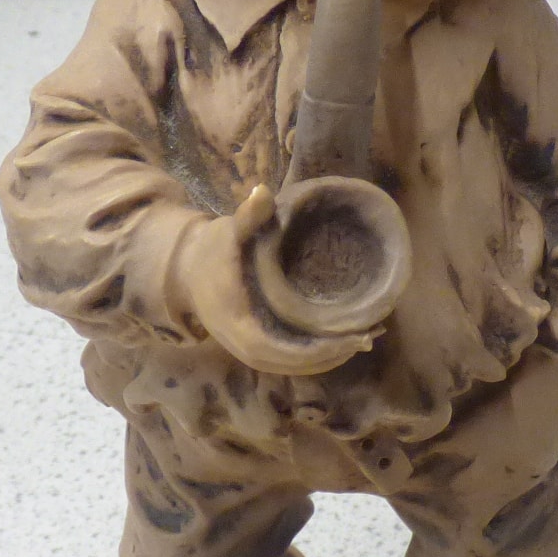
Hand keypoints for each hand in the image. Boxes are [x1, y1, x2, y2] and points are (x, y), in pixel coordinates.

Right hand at [181, 185, 380, 375]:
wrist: (188, 271)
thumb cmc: (213, 251)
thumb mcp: (229, 232)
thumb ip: (248, 215)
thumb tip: (261, 191)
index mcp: (239, 325)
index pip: (282, 351)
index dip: (318, 351)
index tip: (350, 338)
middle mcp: (245, 347)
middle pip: (295, 364)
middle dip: (333, 354)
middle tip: (369, 336)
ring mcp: (251, 351)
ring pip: (296, 366)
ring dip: (331, 357)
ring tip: (366, 339)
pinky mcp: (259, 348)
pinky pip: (292, 360)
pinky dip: (319, 355)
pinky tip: (345, 342)